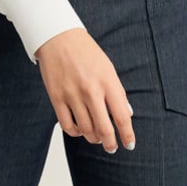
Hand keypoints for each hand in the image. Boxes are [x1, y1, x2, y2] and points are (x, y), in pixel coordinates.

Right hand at [35, 29, 135, 153]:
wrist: (58, 37)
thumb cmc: (85, 51)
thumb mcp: (108, 67)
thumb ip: (117, 91)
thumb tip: (125, 114)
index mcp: (107, 81)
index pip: (121, 116)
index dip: (127, 135)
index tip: (129, 144)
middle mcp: (91, 90)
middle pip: (104, 129)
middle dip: (110, 143)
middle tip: (111, 148)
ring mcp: (72, 95)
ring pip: (86, 130)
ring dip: (93, 138)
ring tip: (96, 137)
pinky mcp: (56, 98)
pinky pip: (67, 126)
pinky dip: (75, 133)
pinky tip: (79, 129)